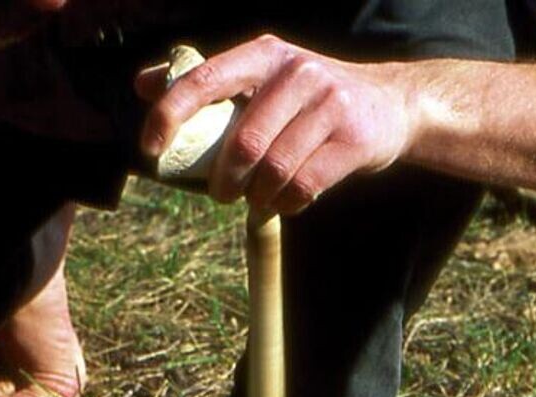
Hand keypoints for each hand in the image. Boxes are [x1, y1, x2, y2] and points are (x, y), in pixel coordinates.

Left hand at [139, 35, 416, 214]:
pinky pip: (304, 187)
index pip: (204, 79)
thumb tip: (142, 84)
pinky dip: (287, 204)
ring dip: (258, 197)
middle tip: (222, 195)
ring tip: (258, 200)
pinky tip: (286, 203)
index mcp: (265, 53)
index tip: (151, 149)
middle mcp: (298, 72)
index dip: (170, 115)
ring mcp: (330, 105)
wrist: (393, 106)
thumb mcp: (263, 78)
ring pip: (275, 171)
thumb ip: (208, 82)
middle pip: (244, 143)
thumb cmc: (310, 99)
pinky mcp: (353, 140)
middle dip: (224, 181)